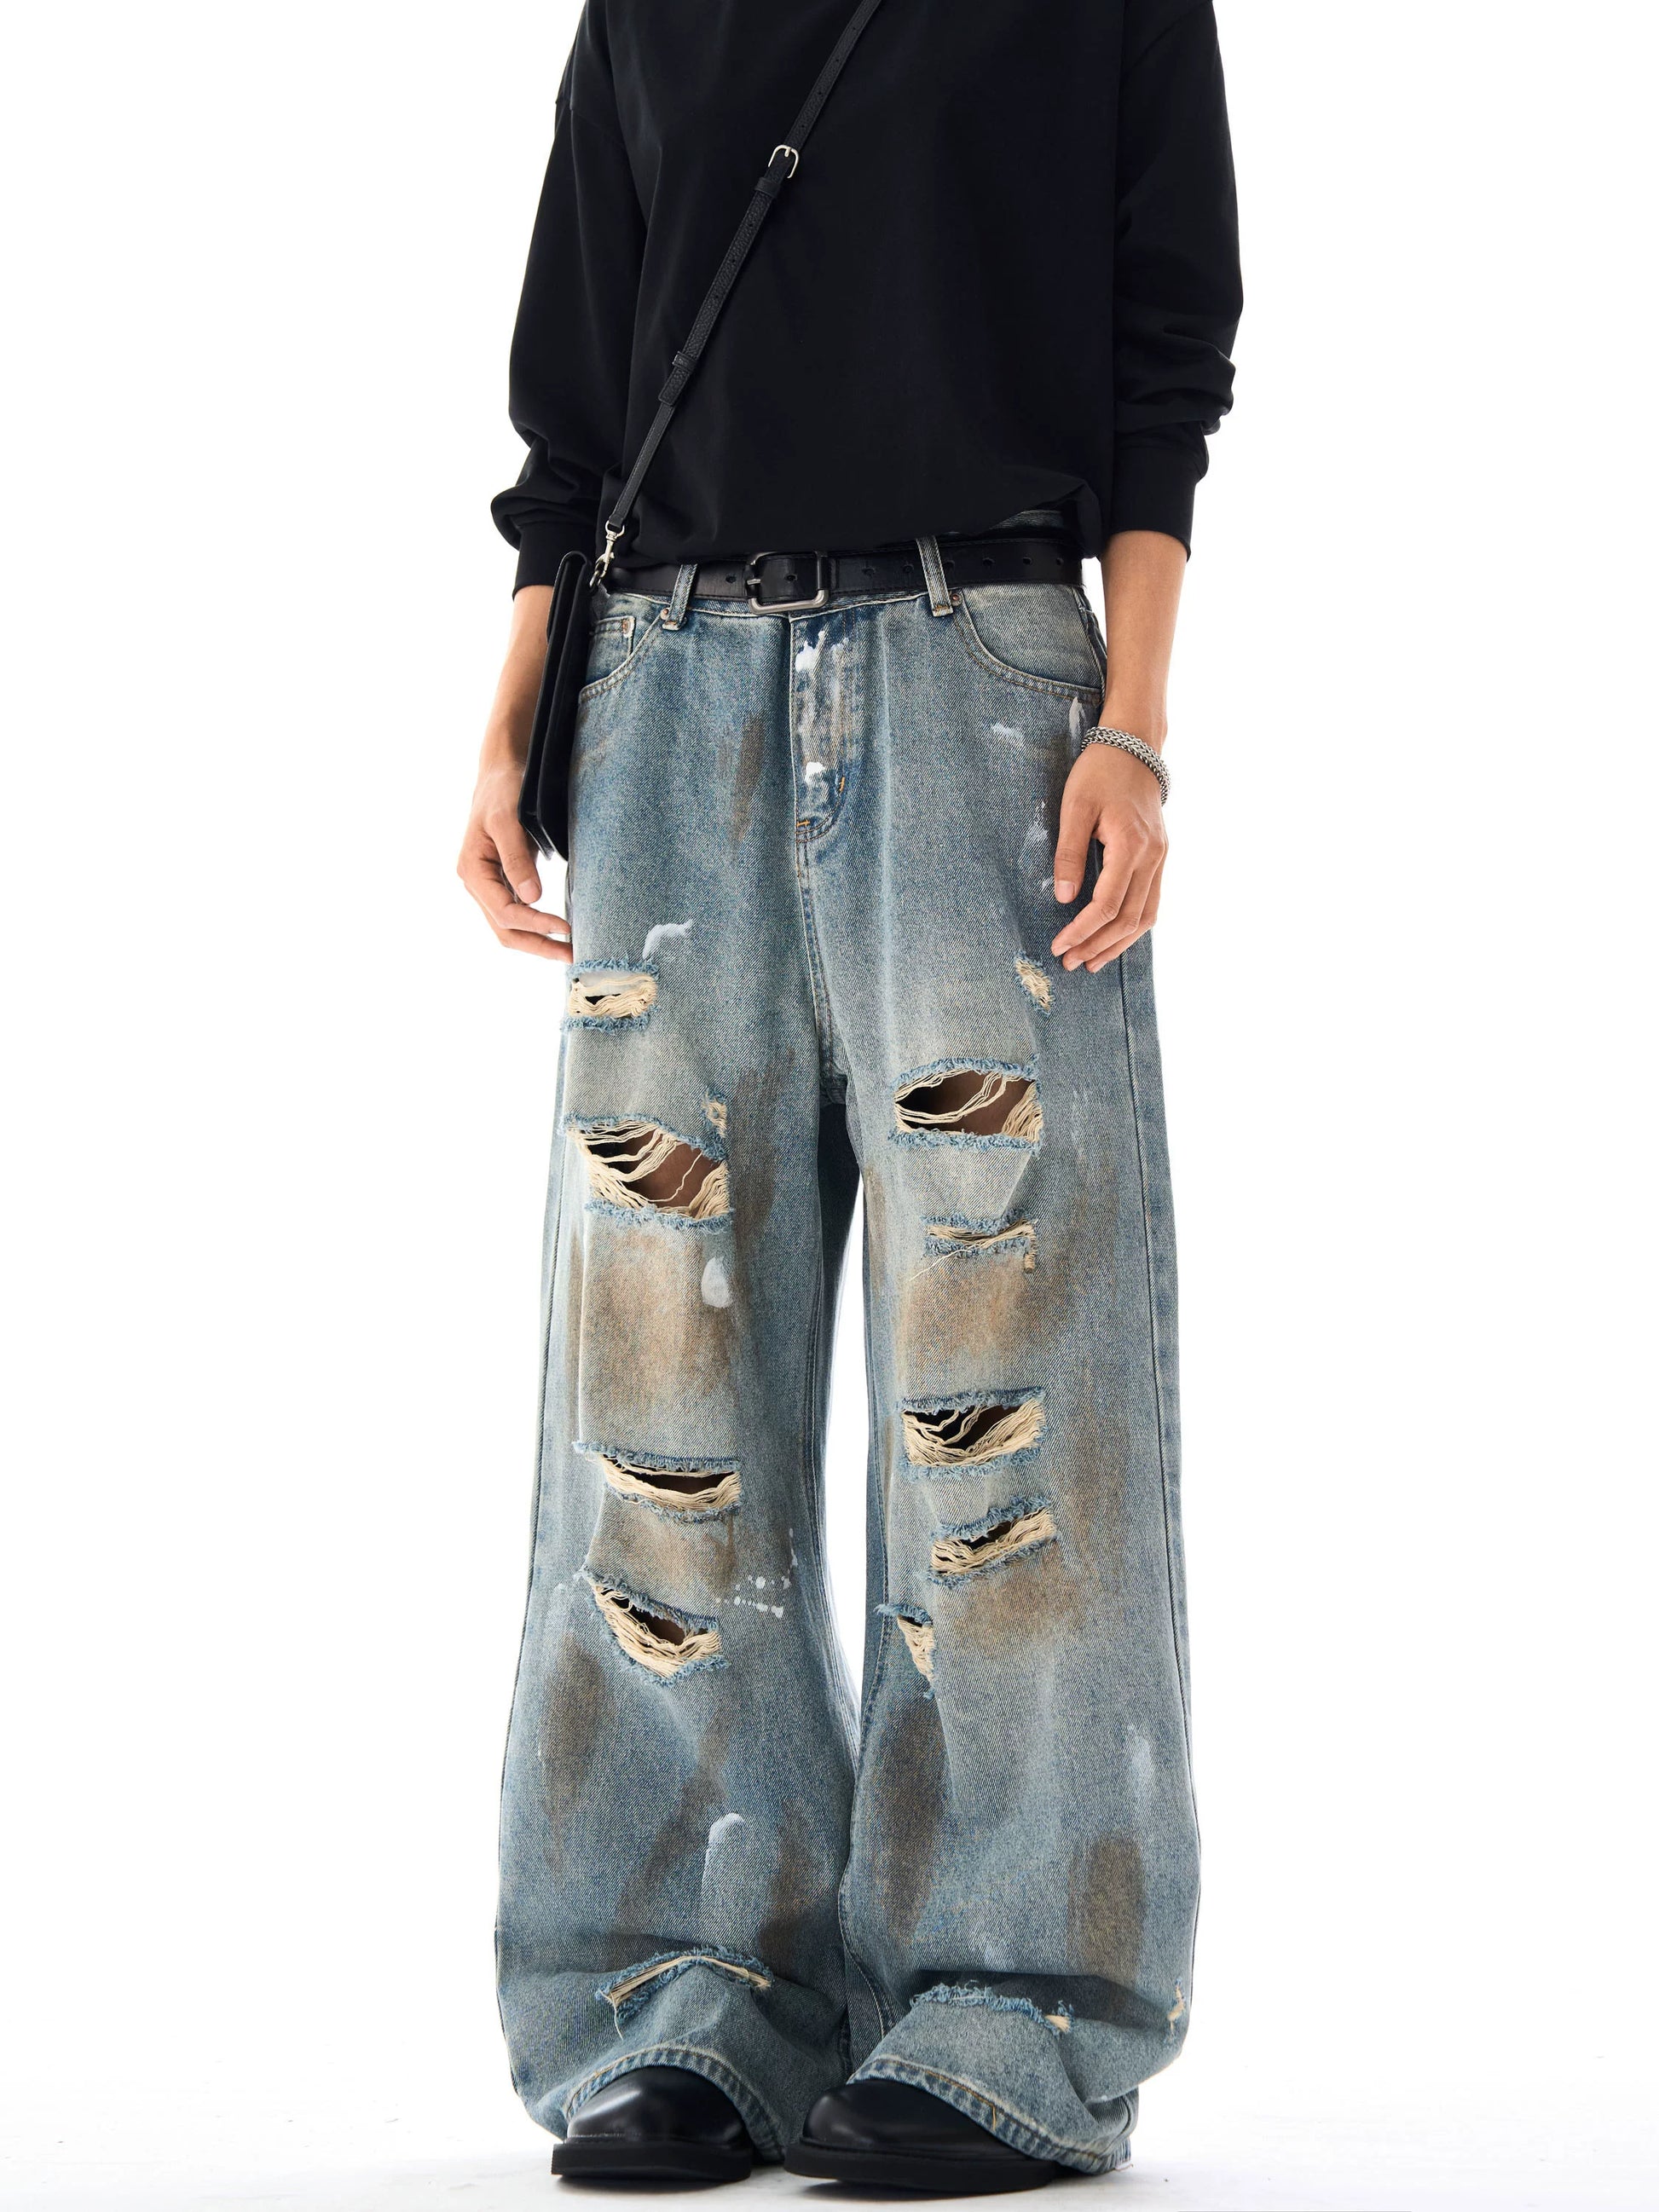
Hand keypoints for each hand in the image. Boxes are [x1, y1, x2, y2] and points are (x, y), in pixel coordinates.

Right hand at [457, 761, 571, 961]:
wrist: (500, 773)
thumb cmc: (503, 791)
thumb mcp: (507, 821)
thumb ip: (517, 860)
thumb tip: (532, 899)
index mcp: (472, 871)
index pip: (503, 912)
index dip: (534, 924)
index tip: (565, 928)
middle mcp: (477, 883)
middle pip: (505, 929)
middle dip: (537, 945)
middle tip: (572, 956)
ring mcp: (488, 885)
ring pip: (510, 927)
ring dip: (537, 941)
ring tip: (568, 950)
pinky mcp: (503, 882)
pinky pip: (517, 913)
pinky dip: (536, 926)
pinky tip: (558, 931)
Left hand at [1049, 724, 1167, 972]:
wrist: (1134, 747)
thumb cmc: (1100, 772)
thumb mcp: (1074, 807)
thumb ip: (1068, 853)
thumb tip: (1063, 898)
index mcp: (1131, 846)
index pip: (1107, 905)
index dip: (1082, 931)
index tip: (1059, 945)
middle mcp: (1152, 858)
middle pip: (1128, 919)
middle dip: (1098, 946)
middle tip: (1070, 963)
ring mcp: (1160, 859)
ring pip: (1146, 916)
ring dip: (1119, 944)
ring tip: (1092, 962)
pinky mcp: (1159, 857)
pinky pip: (1151, 902)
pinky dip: (1132, 926)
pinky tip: (1114, 938)